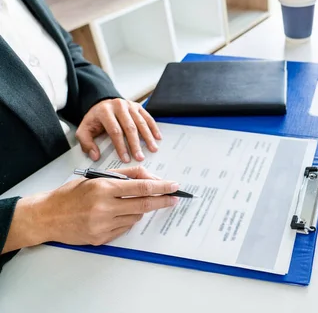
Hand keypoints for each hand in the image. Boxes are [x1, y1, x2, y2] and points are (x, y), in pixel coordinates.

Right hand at [4, 166, 178, 251]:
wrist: (47, 216)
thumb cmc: (72, 194)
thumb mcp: (97, 177)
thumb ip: (125, 175)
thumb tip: (151, 177)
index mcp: (104, 188)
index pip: (142, 188)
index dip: (161, 187)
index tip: (174, 186)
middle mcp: (104, 208)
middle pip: (144, 205)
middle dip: (162, 201)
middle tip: (174, 198)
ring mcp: (102, 225)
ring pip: (135, 217)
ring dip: (140, 210)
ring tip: (130, 204)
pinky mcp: (100, 238)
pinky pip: (124, 228)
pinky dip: (127, 220)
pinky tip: (118, 214)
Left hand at [76, 99, 161, 162]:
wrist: (101, 104)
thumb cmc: (95, 120)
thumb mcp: (84, 130)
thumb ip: (86, 143)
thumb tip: (95, 156)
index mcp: (105, 111)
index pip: (115, 131)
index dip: (121, 146)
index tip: (125, 158)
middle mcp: (118, 106)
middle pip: (130, 127)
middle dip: (136, 144)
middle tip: (140, 157)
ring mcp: (130, 105)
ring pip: (141, 122)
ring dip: (148, 137)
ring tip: (152, 149)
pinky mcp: (138, 106)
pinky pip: (148, 117)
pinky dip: (153, 128)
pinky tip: (157, 137)